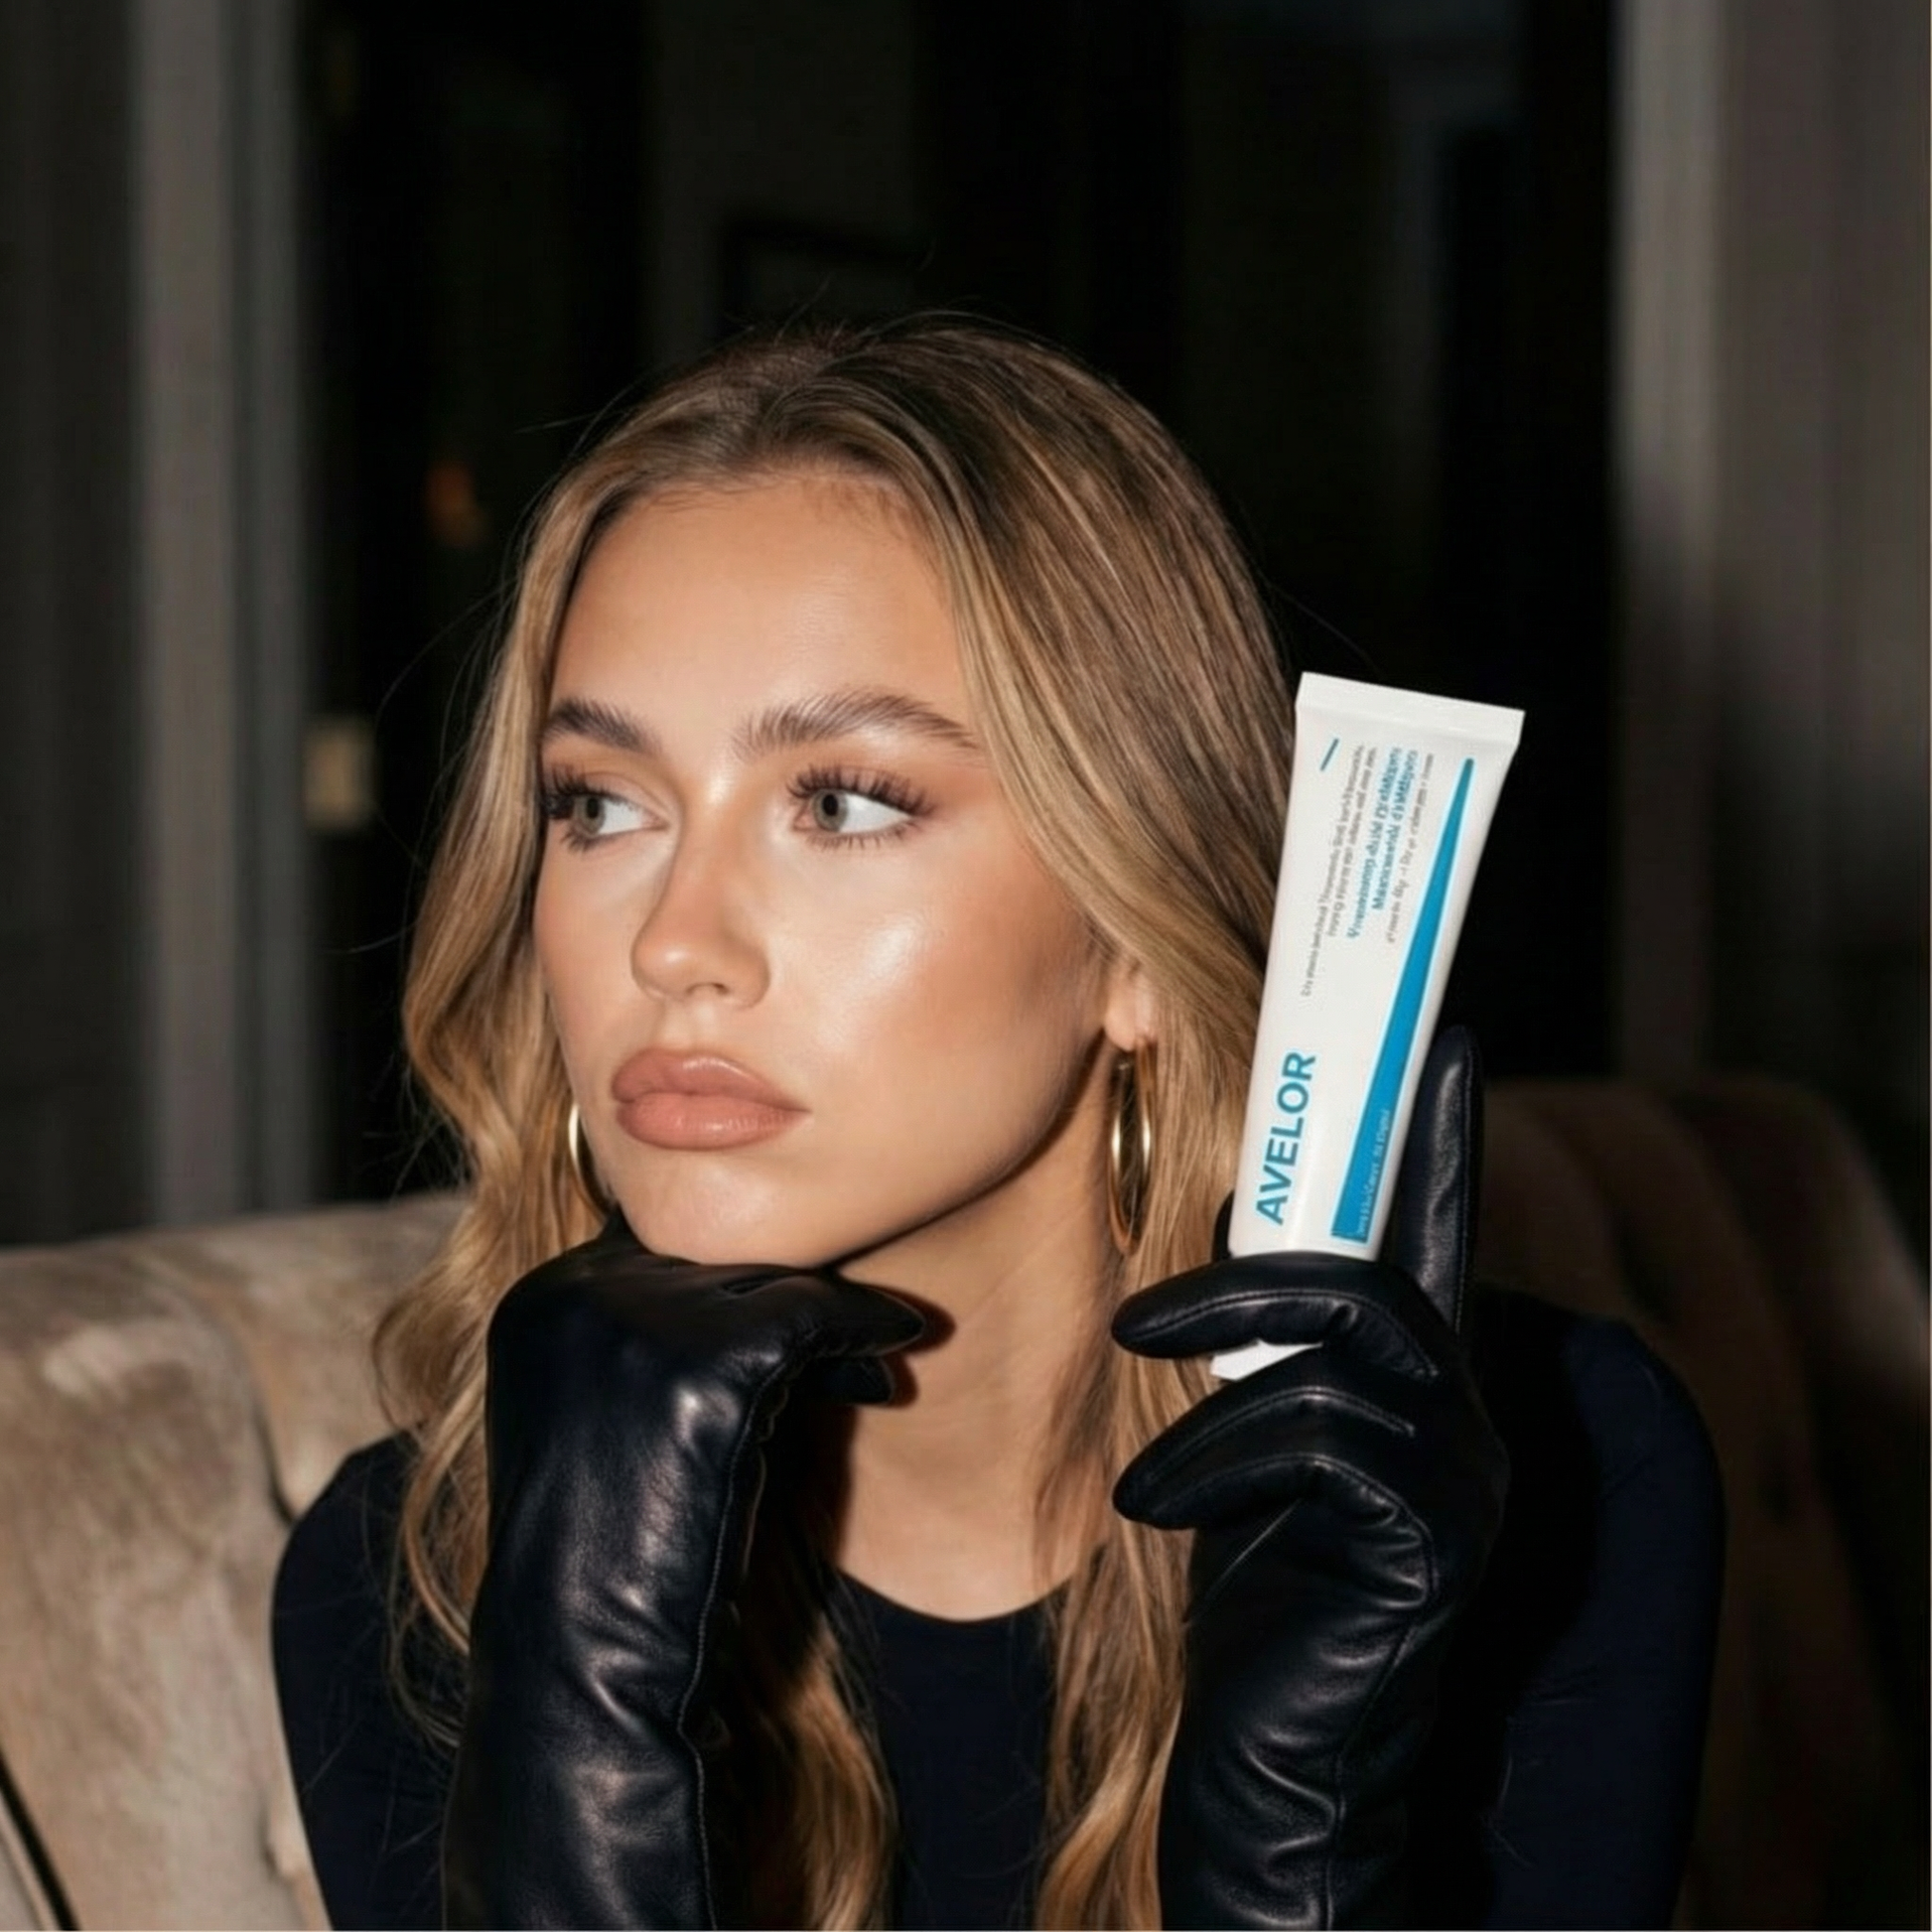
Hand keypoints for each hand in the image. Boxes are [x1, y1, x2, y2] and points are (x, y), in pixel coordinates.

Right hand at [441, 1216, 923, 1930]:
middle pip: (723, 1252)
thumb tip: (748, 1271)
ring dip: (837, 1319)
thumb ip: (643, 1331)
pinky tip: (889, 1374)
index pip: (666, 1243)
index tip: (797, 1319)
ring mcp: (637, 1322)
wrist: (586, 1659)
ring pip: (777, 1277)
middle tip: (856, 1335)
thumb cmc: (605, 1552)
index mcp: (540, 1298)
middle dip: (791, 1296)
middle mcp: (576, 1291)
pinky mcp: (705, 1366)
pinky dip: (867, 1334)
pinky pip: (818, 1318)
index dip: (738, 1279)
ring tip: (879, 1356)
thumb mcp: (600, 1412)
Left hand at [1112, 1029, 1506, 1928]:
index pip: (1442, 1235)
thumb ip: (1256, 1347)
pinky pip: (1318, 1434)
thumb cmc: (1251, 1598)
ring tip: (1138, 1432)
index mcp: (1417, 1388)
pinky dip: (1216, 1455)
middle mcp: (1463, 1420)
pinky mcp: (1434, 1541)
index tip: (1445, 1041)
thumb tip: (1210, 1219)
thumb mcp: (1243, 1448)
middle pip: (1379, 1272)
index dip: (1444, 1138)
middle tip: (1139, 1313)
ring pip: (1346, 1339)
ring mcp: (1463, 1479)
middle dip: (1251, 1266)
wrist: (1276, 1766)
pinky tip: (1156, 1509)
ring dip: (1215, 1361)